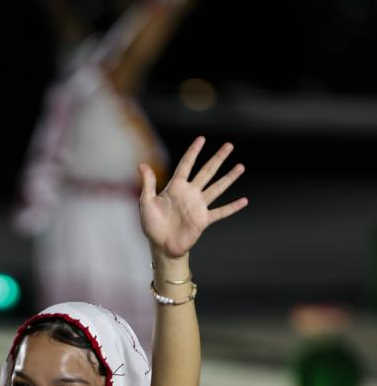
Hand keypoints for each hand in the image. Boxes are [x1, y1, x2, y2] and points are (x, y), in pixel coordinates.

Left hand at [138, 137, 246, 258]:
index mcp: (176, 187)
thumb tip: (141, 165)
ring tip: (241, 167)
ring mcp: (198, 206)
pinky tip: (244, 201)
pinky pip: (220, 212)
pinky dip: (232, 207)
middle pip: (207, 171)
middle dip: (218, 158)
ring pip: (217, 188)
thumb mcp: (146, 203)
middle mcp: (190, 194)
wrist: (161, 246)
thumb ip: (148, 184)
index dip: (193, 151)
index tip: (202, 139)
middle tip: (229, 145)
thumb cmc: (152, 225)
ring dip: (229, 178)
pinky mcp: (203, 220)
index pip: (186, 164)